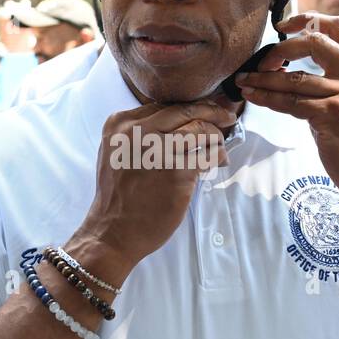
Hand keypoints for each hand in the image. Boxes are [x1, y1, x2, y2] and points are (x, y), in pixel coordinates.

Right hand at [73, 100, 236, 279]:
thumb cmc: (118, 195)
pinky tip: (219, 161)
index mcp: (121, 124)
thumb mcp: (115, 152)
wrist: (112, 231)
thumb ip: (136, 133)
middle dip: (212, 112)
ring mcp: (159, 151)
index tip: (203, 112)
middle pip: (185, 111)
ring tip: (220, 145)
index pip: (164, 106)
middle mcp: (138, 132)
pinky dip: (219, 155)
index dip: (189, 110)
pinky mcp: (177, 172)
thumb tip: (175, 123)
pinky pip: (208, 155)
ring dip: (216, 136)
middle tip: (226, 116)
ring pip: (200, 129)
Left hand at [235, 12, 338, 212]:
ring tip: (244, 81)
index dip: (306, 20)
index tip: (283, 26)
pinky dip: (267, 99)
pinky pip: (290, 103)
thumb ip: (336, 81)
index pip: (336, 27)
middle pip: (313, 42)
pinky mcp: (331, 116)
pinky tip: (254, 96)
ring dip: (263, 79)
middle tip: (262, 60)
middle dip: (281, 48)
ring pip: (294, 78)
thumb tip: (295, 73)